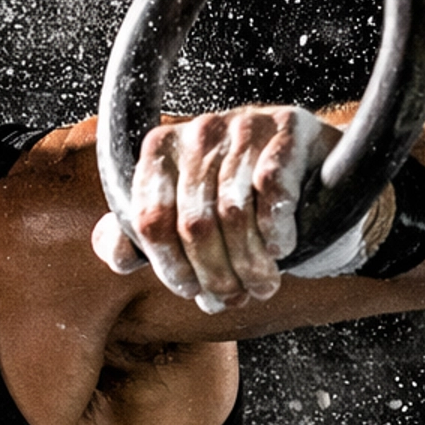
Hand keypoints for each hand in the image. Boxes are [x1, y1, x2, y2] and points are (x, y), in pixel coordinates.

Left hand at [92, 106, 348, 312]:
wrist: (307, 165)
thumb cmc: (235, 198)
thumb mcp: (182, 213)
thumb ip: (139, 235)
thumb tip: (117, 256)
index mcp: (160, 149)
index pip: (151, 221)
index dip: (170, 267)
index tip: (190, 292)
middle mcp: (198, 130)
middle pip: (193, 225)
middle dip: (214, 275)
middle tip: (232, 299)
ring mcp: (243, 124)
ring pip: (234, 215)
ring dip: (249, 265)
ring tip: (261, 287)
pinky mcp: (287, 128)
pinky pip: (272, 191)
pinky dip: (275, 231)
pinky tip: (280, 249)